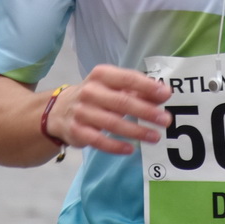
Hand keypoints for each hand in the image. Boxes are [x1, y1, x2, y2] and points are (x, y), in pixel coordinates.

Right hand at [47, 64, 171, 156]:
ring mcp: (82, 112)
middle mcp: (90, 91)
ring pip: (112, 123)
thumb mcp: (112, 86)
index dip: (147, 87)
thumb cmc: (95, 96)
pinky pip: (99, 140)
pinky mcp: (77, 131)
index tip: (166, 95)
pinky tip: (131, 148)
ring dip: (136, 131)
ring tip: (155, 137)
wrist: (58, 111)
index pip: (127, 78)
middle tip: (166, 120)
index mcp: (101, 75)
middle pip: (122, 102)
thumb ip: (136, 90)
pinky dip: (116, 145)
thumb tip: (163, 94)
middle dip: (146, 111)